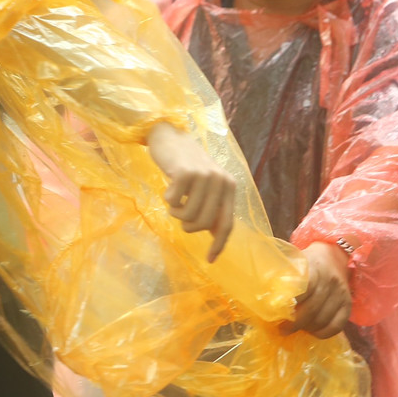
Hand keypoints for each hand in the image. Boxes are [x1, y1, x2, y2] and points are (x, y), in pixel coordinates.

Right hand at [145, 121, 236, 261]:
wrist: (168, 137)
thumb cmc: (187, 166)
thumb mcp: (206, 186)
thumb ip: (213, 207)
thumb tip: (217, 240)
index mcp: (229, 186)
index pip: (227, 223)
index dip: (218, 244)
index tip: (209, 260)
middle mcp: (221, 180)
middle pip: (204, 224)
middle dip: (189, 226)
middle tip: (180, 216)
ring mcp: (203, 175)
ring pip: (188, 215)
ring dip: (176, 213)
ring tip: (174, 200)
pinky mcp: (185, 173)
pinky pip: (173, 202)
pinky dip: (168, 200)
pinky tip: (169, 187)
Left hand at [285, 241, 352, 337]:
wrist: (333, 256)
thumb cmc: (306, 263)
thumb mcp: (292, 263)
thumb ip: (280, 279)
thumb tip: (265, 300)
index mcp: (313, 269)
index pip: (303, 289)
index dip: (289, 304)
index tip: (277, 313)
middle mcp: (330, 281)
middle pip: (312, 309)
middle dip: (294, 323)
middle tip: (282, 329)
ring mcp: (341, 294)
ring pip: (323, 320)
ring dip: (307, 329)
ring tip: (295, 329)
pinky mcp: (348, 304)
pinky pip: (337, 326)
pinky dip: (323, 333)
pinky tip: (312, 331)